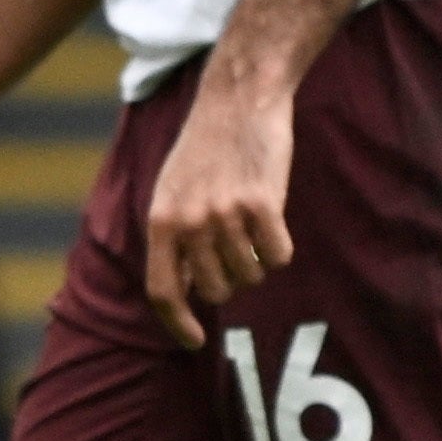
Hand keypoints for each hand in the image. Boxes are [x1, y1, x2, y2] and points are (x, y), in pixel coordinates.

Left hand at [135, 73, 295, 351]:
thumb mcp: (171, 191)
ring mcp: (225, 215)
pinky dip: (280, 246)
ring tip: (251, 220)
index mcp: (161, 220)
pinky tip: (273, 216)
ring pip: (251, 276)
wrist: (238, 99)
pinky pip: (279, 258)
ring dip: (256, 259)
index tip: (195, 341)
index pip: (163, 291)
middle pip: (217, 290)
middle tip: (236, 246)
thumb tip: (185, 290)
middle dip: (230, 279)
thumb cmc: (206, 148)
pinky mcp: (263, 205)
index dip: (178, 324)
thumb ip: (174, 238)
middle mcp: (190, 222)